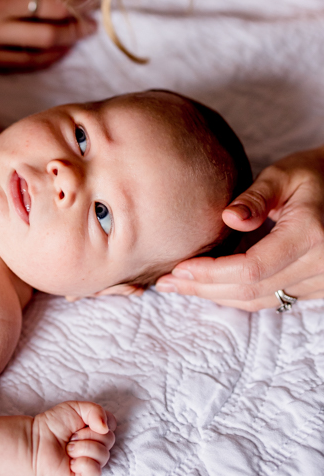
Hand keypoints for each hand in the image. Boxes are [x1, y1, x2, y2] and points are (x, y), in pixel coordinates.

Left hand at [31, 402, 114, 475]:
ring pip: (103, 455)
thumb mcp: (76, 407)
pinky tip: (71, 462)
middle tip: (72, 436)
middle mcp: (97, 446)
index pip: (112, 425)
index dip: (100, 422)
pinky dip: (82, 463)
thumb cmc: (54, 424)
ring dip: (81, 448)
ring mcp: (93, 462)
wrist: (37, 441)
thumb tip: (106, 428)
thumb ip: (96, 410)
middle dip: (87, 435)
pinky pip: (95, 471)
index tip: (83, 422)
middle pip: (109, 440)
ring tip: (68, 448)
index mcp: (97, 429)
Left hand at [155, 146, 323, 309]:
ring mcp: (322, 281)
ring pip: (262, 301)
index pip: (252, 268)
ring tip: (180, 286)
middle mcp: (321, 265)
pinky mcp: (317, 288)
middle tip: (166, 282)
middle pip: (252, 290)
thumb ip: (256, 197)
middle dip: (205, 288)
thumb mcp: (283, 175)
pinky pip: (273, 300)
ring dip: (218, 296)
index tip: (179, 268)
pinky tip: (211, 285)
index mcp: (310, 234)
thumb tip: (229, 217)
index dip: (212, 273)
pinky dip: (239, 295)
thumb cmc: (312, 174)